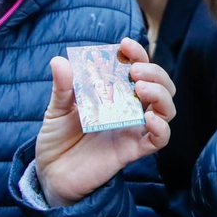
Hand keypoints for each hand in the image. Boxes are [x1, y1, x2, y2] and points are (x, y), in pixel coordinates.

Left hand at [35, 38, 174, 208]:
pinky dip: (161, 127)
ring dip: (160, 94)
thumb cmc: (57, 138)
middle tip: (135, 71)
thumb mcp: (56, 108)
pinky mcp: (133, 150)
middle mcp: (129, 109)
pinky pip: (159, 139)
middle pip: (160, 86)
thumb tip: (59, 61)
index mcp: (115, 94)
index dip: (137, 54)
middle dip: (154, 72)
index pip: (138, 68)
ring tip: (140, 88)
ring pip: (166, 109)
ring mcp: (133, 129)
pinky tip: (149, 117)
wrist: (50, 172)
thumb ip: (62, 87)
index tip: (126, 44)